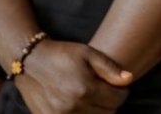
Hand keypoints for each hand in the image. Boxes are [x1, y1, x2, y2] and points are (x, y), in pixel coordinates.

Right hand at [14, 39, 131, 112]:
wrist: (30, 62)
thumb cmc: (62, 54)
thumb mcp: (88, 53)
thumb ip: (109, 68)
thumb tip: (129, 79)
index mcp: (84, 89)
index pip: (117, 100)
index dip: (122, 92)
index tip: (120, 87)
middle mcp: (73, 107)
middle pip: (107, 113)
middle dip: (112, 103)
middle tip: (108, 92)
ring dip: (99, 110)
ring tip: (95, 97)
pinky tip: (82, 104)